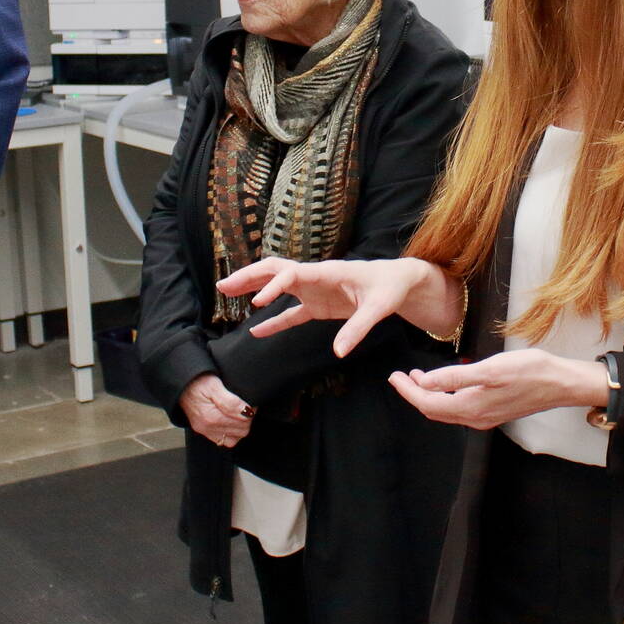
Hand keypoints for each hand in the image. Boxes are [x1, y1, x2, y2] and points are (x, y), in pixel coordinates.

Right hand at [180, 373, 253, 447]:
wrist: (180, 384)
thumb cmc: (196, 382)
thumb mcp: (214, 385)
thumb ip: (230, 401)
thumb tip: (245, 411)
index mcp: (212, 417)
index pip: (243, 421)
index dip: (250, 410)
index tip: (250, 402)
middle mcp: (208, 427)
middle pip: (241, 431)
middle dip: (247, 419)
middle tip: (246, 407)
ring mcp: (206, 431)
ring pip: (234, 439)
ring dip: (240, 427)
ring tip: (239, 414)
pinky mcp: (204, 431)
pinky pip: (223, 440)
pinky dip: (231, 433)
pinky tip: (230, 421)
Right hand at [218, 256, 459, 357]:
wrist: (400, 283)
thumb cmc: (389, 288)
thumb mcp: (379, 308)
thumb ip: (358, 328)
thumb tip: (338, 352)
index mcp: (327, 272)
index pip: (292, 274)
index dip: (273, 286)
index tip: (257, 303)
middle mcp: (316, 278)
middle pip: (275, 271)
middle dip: (249, 276)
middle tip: (224, 286)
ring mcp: (315, 292)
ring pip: (277, 287)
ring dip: (254, 290)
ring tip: (227, 294)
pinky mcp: (319, 306)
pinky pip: (291, 314)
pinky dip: (274, 322)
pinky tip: (256, 332)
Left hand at [387, 350, 609, 429]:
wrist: (561, 383)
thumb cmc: (529, 371)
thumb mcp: (489, 368)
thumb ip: (454, 377)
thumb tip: (424, 383)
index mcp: (470, 407)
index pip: (427, 403)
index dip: (407, 391)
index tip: (394, 376)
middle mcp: (474, 418)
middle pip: (433, 410)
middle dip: (414, 394)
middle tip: (400, 376)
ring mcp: (484, 417)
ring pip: (446, 410)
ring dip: (429, 396)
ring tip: (417, 378)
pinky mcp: (493, 412)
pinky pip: (460, 409)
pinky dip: (445, 397)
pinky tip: (446, 383)